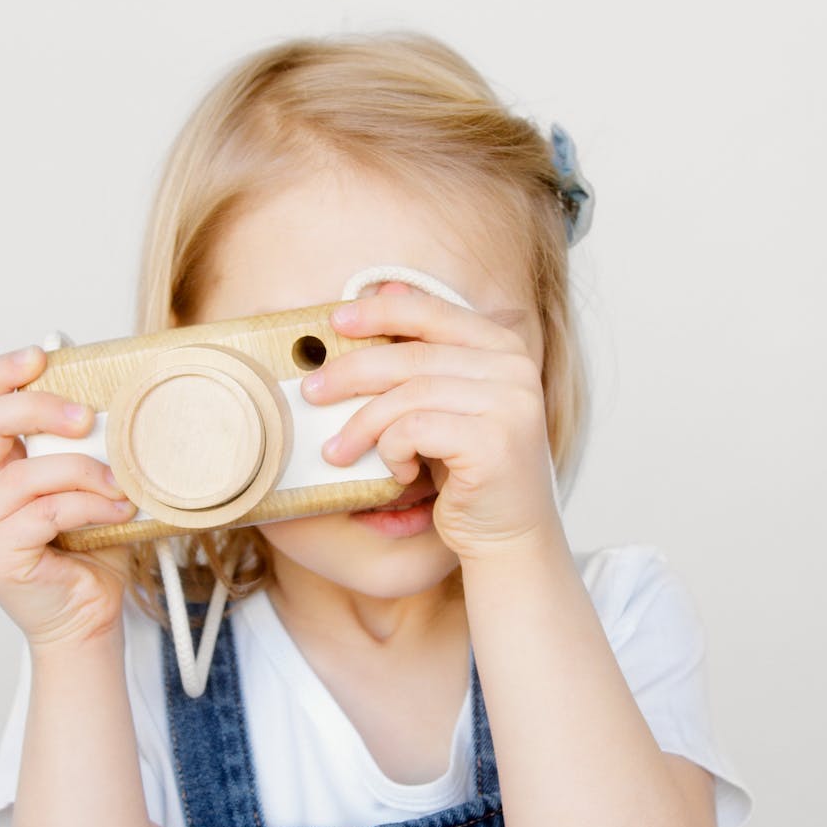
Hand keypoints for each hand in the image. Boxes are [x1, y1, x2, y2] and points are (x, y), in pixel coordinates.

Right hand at [0, 344, 138, 647]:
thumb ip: (88, 449)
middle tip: (87, 417)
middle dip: (38, 407)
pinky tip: (117, 510)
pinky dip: (88, 504)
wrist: (88, 621)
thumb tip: (119, 398)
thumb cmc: (91, 555)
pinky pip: (45, 512)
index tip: (41, 354)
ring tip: (122, 485)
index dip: (2, 374)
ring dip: (84, 471)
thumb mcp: (90, 487)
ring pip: (25, 473)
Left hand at [300, 282, 559, 561]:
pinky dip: (392, 450)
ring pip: (408, 394)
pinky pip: (416, 430)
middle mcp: (514, 368)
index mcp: (505, 346)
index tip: (333, 322)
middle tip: (311, 392)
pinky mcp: (494, 443)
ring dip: (362, 424)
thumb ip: (424, 352)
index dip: (379, 312)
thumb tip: (383, 289)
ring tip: (337, 451)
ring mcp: (510, 404)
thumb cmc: (469, 471)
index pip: (432, 311)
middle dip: (350, 372)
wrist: (510, 538)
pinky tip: (398, 471)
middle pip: (411, 354)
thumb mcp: (447, 403)